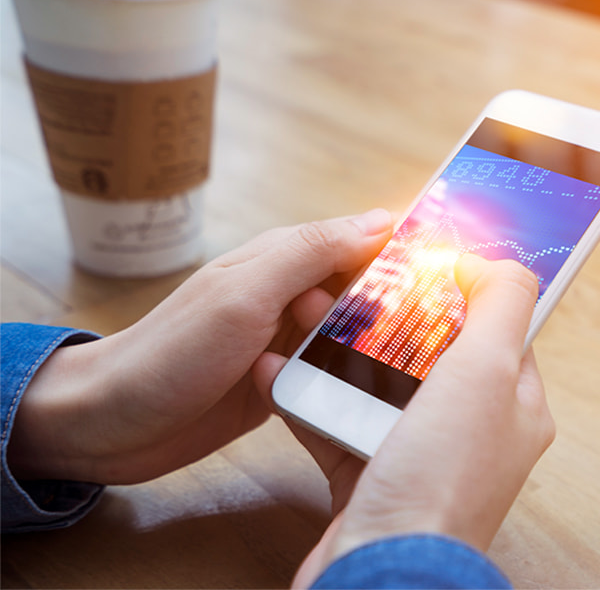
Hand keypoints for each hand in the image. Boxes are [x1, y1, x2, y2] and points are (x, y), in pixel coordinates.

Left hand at [7, 209, 392, 484]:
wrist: (109, 424)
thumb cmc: (172, 353)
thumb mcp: (246, 295)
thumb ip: (311, 253)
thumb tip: (383, 220)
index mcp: (284, 256)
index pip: (364, 239)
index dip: (405, 253)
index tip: (447, 279)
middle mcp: (290, 293)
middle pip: (366, 288)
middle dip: (393, 309)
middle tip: (408, 341)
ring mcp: (286, 338)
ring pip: (353, 333)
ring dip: (369, 349)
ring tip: (380, 371)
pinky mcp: (282, 379)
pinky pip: (331, 372)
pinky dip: (346, 379)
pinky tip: (361, 394)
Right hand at [253, 255, 555, 587]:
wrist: (378, 572)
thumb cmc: (440, 480)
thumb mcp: (487, 371)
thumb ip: (501, 305)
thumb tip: (494, 262)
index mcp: (514, 405)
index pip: (498, 328)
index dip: (464, 289)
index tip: (424, 261)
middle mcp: (473, 432)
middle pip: (432, 353)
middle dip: (390, 318)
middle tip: (354, 289)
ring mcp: (421, 457)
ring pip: (380, 386)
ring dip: (342, 352)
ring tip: (309, 320)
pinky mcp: (370, 478)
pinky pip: (338, 423)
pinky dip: (312, 398)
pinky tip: (282, 373)